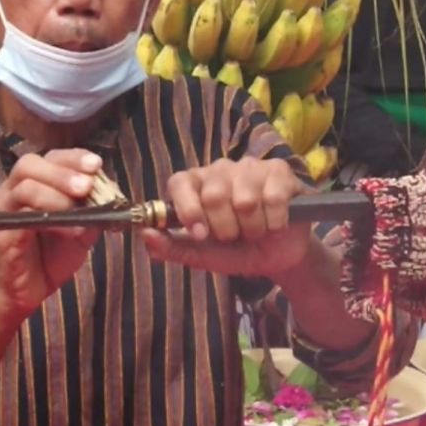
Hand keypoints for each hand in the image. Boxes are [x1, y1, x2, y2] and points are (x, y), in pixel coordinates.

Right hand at [0, 149, 102, 320]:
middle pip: (30, 164)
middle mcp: (15, 190)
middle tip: (86, 185)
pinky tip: (67, 228)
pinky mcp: (3, 233)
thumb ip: (94, 208)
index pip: (52, 157)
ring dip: (55, 192)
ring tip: (78, 204)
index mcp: (36, 182)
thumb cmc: (54, 253)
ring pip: (24, 186)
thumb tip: (110, 191)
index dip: (74, 158)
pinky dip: (46, 218)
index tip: (96, 165)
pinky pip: (19, 217)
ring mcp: (6, 210)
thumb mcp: (83, 228)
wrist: (31, 288)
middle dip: (62, 171)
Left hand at [143, 158, 307, 276]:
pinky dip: (274, 222)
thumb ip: (172, 247)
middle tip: (233, 237)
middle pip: (214, 195)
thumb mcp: (202, 255)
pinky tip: (275, 224)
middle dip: (225, 229)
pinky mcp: (279, 171)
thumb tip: (146, 235)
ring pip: (245, 200)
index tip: (199, 234)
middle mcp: (221, 169)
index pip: (180, 182)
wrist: (277, 258)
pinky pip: (273, 198)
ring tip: (255, 231)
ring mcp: (251, 167)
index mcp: (196, 184)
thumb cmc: (236, 251)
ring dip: (252, 228)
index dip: (188, 209)